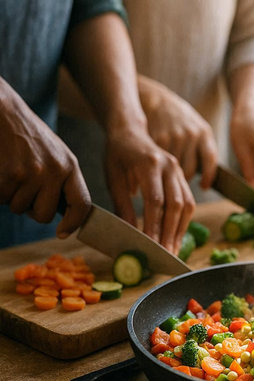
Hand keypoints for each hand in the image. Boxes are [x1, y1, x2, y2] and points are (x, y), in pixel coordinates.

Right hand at [0, 79, 90, 237]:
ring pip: (20, 208)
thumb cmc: (28, 136)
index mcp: (70, 166)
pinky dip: (0, 191)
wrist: (2, 111)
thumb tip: (67, 214)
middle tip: (25, 187)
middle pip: (45, 214)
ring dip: (12, 196)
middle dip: (32, 209)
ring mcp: (31, 174)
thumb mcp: (55, 154)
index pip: (81, 203)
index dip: (74, 223)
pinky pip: (2, 199)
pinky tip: (2, 169)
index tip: (63, 233)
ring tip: (12, 170)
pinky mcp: (9, 175)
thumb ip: (63, 180)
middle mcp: (54, 171)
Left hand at [105, 126, 194, 253]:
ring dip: (180, 229)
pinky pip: (189, 201)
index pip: (155, 201)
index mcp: (149, 164)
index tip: (149, 245)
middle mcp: (169, 166)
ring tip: (172, 250)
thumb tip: (130, 233)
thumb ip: (123, 205)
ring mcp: (179, 170)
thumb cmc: (118, 155)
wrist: (131, 131)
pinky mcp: (183, 176)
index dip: (153, 225)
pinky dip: (184, 220)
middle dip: (170, 232)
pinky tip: (176, 235)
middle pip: (175, 204)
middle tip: (165, 254)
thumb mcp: (114, 179)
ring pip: (187, 204)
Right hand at [138, 76, 217, 188]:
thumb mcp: (197, 128)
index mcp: (204, 132)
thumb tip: (208, 178)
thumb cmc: (180, 119)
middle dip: (187, 178)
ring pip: (175, 169)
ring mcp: (174, 137)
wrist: (156, 101)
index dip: (208, 177)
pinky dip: (161, 168)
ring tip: (169, 171)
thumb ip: (203, 148)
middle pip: (190, 170)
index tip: (204, 186)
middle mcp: (190, 135)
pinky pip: (162, 164)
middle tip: (181, 179)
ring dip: (172, 175)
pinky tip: (159, 165)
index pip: (210, 160)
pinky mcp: (158, 140)